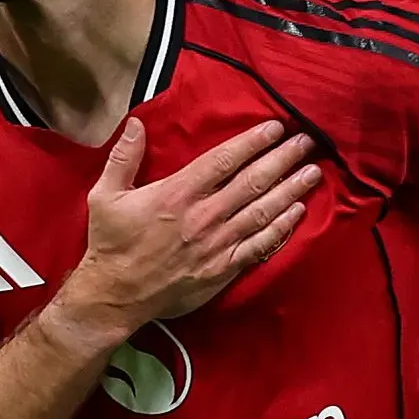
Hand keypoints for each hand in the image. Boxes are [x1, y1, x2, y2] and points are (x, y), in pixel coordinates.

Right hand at [51, 118, 319, 349]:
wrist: (116, 295)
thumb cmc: (111, 243)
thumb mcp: (105, 195)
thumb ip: (124, 157)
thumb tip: (137, 123)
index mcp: (177, 194)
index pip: (224, 161)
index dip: (253, 142)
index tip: (275, 128)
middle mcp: (204, 215)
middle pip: (252, 182)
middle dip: (282, 160)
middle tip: (307, 142)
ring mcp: (217, 243)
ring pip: (263, 211)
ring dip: (290, 190)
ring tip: (313, 172)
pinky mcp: (224, 268)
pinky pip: (260, 245)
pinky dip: (281, 227)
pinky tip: (298, 212)